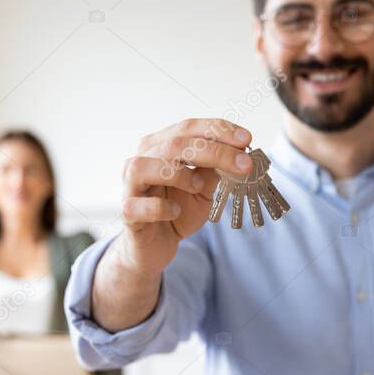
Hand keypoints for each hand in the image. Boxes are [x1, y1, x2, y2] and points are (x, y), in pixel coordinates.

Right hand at [116, 118, 252, 275]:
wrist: (156, 245)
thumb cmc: (176, 211)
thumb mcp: (202, 189)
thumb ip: (212, 170)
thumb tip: (237, 151)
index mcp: (160, 147)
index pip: (188, 128)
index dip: (217, 130)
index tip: (246, 138)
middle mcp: (142, 159)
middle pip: (175, 144)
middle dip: (214, 151)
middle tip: (244, 164)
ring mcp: (130, 185)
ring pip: (146, 166)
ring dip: (179, 174)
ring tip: (198, 187)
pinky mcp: (127, 212)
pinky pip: (139, 205)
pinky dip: (160, 207)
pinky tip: (175, 211)